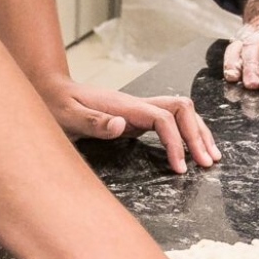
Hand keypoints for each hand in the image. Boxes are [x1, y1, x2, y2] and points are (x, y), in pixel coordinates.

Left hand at [38, 76, 220, 173]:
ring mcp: (137, 110)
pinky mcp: (135, 118)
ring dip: (197, 132)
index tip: (180, 168)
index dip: (175, 141)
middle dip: (197, 135)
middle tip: (207, 163)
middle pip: (180, 109)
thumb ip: (93, 122)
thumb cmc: (56, 105)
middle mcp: (135, 105)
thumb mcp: (67, 117)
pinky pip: (169, 122)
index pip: (162, 118)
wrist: (49, 91)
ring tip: (210, 157)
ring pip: (179, 112)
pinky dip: (184, 134)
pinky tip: (190, 150)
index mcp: (124, 105)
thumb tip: (122, 125)